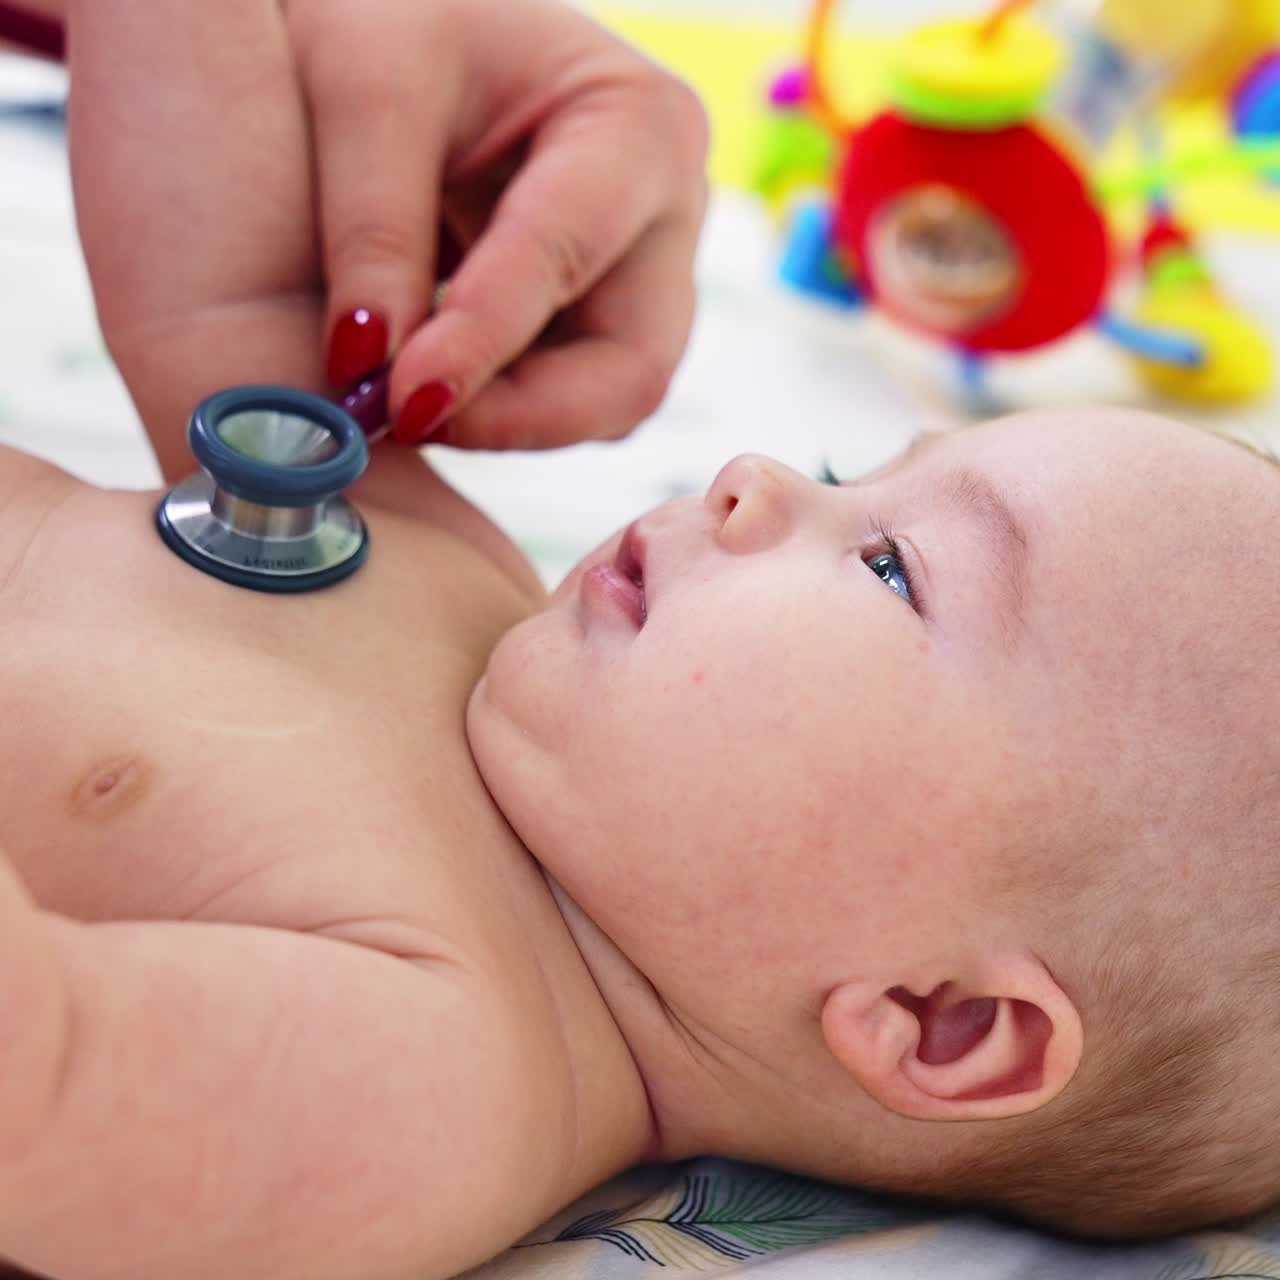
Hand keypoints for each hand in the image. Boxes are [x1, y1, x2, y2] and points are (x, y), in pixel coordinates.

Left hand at [67, 0, 708, 477]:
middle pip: (632, 367)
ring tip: (404, 401)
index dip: (481, 341)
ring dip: (509, 421)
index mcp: (638, 123)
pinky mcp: (610, 314)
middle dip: (522, 414)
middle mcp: (670, 210)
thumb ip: (371, 229)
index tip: (398, 400)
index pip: (565, 257)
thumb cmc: (401, 18)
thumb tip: (368, 371)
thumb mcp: (365, 86)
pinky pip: (574, 396)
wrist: (425, 22)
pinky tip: (431, 383)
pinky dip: (504, 409)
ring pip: (609, 401)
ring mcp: (649, 273)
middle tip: (410, 421)